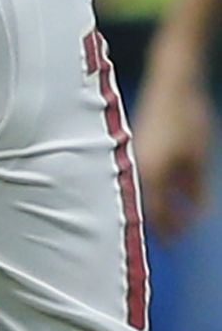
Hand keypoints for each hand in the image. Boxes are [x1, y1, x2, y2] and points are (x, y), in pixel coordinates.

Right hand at [135, 58, 211, 239]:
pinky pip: (143, 178)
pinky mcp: (134, 150)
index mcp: (149, 176)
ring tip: (174, 219)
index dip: (166, 231)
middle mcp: (135, 171)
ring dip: (159, 207)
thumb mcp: (199, 161)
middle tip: (173, 239)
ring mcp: (132, 160)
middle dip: (162, 223)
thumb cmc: (186, 121)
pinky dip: (156, 189)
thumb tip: (196, 215)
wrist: (172, 86)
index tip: (174, 244)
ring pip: (144, 193)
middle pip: (146, 207)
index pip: (154, 215)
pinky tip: (170, 194)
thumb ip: (196, 191)